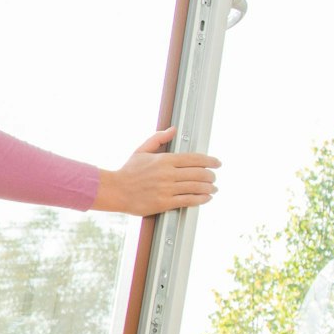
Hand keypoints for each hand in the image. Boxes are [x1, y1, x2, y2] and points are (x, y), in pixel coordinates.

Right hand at [92, 127, 219, 216]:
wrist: (115, 190)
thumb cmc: (128, 171)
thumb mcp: (141, 150)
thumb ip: (158, 139)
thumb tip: (173, 130)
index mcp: (164, 160)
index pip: (194, 158)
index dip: (210, 161)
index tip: (217, 163)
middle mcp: (168, 174)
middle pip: (199, 173)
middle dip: (211, 175)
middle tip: (214, 177)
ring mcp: (167, 189)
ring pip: (196, 187)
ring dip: (209, 188)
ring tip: (213, 188)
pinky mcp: (164, 203)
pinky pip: (188, 200)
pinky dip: (201, 199)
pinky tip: (206, 198)